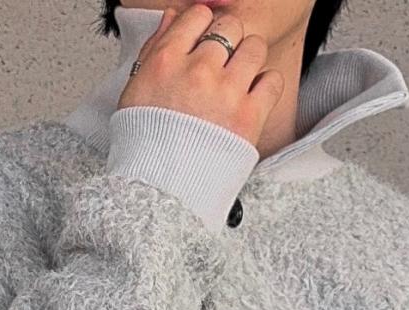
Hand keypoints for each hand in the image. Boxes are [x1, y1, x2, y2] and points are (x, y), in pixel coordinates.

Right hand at [118, 3, 285, 151]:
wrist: (160, 193)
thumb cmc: (145, 147)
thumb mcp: (135, 91)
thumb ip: (155, 49)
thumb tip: (173, 17)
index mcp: (167, 60)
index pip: (198, 15)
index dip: (205, 25)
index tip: (205, 41)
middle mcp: (197, 70)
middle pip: (229, 27)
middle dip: (229, 41)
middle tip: (225, 62)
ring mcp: (226, 92)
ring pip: (254, 46)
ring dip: (250, 58)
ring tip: (241, 78)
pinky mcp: (249, 117)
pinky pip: (273, 80)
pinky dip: (268, 84)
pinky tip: (255, 96)